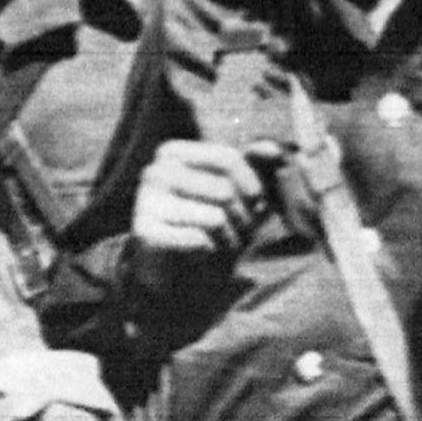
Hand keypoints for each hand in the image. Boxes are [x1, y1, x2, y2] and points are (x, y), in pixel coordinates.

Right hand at [131, 140, 271, 272]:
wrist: (171, 270)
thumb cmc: (207, 222)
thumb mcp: (233, 190)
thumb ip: (254, 165)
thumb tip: (275, 151)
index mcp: (173, 152)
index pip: (228, 158)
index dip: (252, 186)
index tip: (256, 206)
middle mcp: (155, 171)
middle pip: (224, 190)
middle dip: (243, 218)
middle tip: (241, 232)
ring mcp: (146, 202)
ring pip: (215, 218)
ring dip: (231, 238)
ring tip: (225, 244)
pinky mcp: (146, 234)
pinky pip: (199, 240)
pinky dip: (211, 251)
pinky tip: (205, 253)